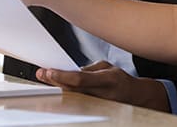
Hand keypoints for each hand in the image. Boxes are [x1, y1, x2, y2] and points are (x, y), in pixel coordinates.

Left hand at [36, 61, 169, 111]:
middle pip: (72, 89)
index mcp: (106, 80)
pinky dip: (65, 95)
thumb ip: (90, 69)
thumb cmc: (120, 80)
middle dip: (55, 81)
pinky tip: (56, 89)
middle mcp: (100, 94)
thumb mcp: (108, 67)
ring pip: (72, 97)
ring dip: (57, 88)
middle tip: (41, 73)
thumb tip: (73, 71)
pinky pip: (76, 101)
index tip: (49, 71)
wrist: (135, 98)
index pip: (80, 79)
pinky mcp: (93, 110)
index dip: (63, 76)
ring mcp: (96, 104)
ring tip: (45, 78)